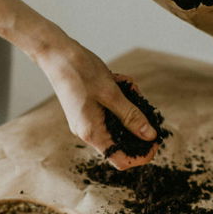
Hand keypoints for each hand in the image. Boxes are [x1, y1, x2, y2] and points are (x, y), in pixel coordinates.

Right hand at [37, 41, 158, 169]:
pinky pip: (109, 111)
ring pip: (117, 122)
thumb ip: (131, 116)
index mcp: (91, 133)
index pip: (120, 160)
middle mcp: (87, 131)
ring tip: (128, 84)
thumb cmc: (80, 72)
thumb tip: (150, 136)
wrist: (56, 54)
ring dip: (128, 105)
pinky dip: (118, 98)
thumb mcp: (111, 93)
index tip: (156, 140)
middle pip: (121, 142)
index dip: (141, 155)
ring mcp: (86, 121)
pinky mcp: (86, 110)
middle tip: (143, 102)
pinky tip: (119, 81)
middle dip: (136, 122)